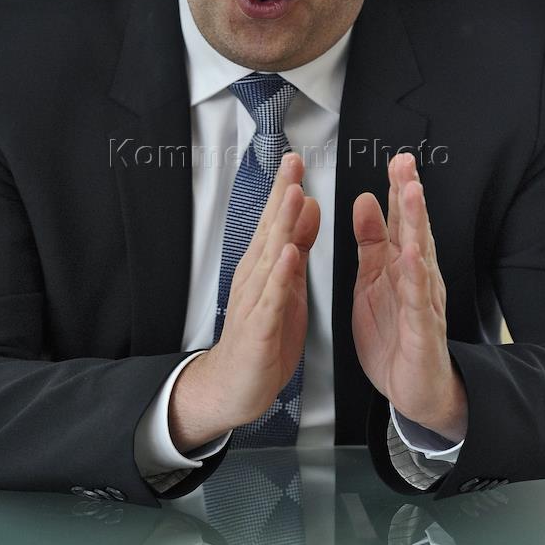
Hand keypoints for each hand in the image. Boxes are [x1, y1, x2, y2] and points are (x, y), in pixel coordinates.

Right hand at [169, 152, 319, 451]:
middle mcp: (255, 277)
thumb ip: (297, 244)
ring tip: (295, 195)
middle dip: (282, 195)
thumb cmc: (264, 336)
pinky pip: (271, 298)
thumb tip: (308, 206)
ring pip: (271, 257)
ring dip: (282, 225)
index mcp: (264, 266)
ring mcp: (255, 300)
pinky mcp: (259, 328)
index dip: (286, 189)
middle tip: (293, 162)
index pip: (275, 221)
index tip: (296, 159)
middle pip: (270, 229)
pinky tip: (289, 257)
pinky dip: (281, 276)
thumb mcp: (287, 283)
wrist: (236, 385)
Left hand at [351, 152, 466, 442]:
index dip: (397, 189)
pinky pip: (417, 298)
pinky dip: (415, 275)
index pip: (400, 219)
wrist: (414, 388)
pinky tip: (412, 254)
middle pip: (413, 228)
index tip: (394, 159)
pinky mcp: (421, 327)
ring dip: (415, 223)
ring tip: (411, 193)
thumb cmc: (395, 335)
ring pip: (419, 255)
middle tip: (405, 163)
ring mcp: (421, 300)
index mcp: (399, 264)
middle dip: (409, 194)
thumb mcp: (373, 280)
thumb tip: (366, 201)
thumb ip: (370, 242)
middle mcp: (415, 276)